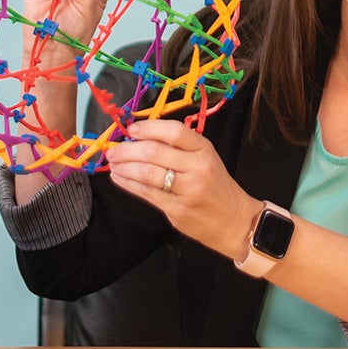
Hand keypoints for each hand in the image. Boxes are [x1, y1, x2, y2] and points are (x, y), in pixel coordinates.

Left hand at [105, 119, 261, 259]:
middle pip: (154, 153)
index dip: (149, 128)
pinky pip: (147, 194)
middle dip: (128, 150)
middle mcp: (197, 168)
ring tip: (114, 163)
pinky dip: (128, 184)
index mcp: (204, 150)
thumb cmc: (215, 186)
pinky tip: (120, 178)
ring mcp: (187, 191)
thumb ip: (179, 147)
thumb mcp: (206, 158)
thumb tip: (141, 137)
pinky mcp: (177, 210)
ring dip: (124, 167)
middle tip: (114, 150)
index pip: (174, 132)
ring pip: (147, 174)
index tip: (131, 129)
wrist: (233, 220)